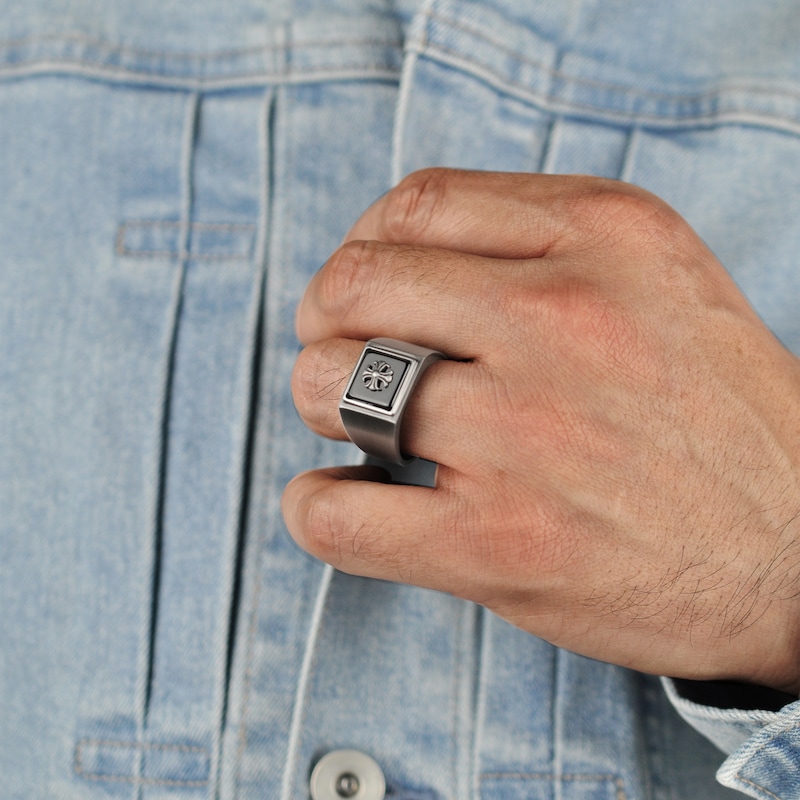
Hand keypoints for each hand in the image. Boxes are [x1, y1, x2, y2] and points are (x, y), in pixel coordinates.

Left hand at [282, 168, 799, 693]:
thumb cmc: (720, 416)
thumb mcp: (656, 277)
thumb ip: (538, 244)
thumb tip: (399, 254)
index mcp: (602, 238)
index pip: (416, 205)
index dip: (363, 247)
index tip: (364, 292)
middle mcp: (560, 322)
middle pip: (355, 285)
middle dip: (327, 324)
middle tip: (344, 361)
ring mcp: (525, 435)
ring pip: (330, 387)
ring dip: (321, 408)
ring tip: (364, 437)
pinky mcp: (502, 544)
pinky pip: (340, 518)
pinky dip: (315, 509)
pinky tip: (347, 503)